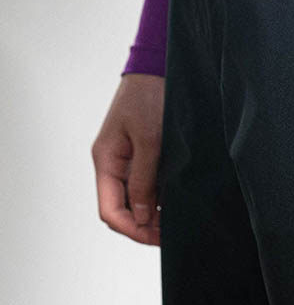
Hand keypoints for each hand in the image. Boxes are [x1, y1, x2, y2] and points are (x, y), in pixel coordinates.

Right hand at [91, 74, 164, 245]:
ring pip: (133, 201)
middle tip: (173, 234)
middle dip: (143, 227)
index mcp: (106, 160)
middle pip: (120, 210)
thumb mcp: (150, 140)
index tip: (159, 238)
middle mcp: (112, 164)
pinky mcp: (141, 155)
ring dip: (152, 216)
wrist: (159, 66)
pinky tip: (176, 205)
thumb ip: (144, 180)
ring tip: (177, 224)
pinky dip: (158, 200)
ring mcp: (126, 160)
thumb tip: (143, 217)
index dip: (133, 230)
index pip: (110, 211)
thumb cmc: (151, 96)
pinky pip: (144, 186)